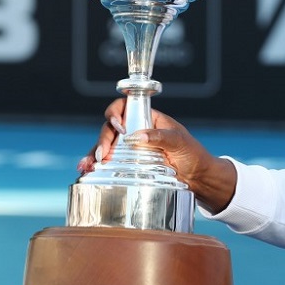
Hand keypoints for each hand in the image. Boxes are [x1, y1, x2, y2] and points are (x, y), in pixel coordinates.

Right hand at [79, 98, 237, 211]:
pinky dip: (95, 165)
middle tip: (103, 154)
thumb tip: (135, 136)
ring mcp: (131, 149)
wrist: (198, 178)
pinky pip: (108, 162)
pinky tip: (86, 170)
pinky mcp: (128, 165)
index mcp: (148, 119)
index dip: (116, 113)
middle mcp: (137, 131)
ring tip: (88, 165)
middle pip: (111, 128)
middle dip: (103, 139)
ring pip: (106, 145)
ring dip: (93, 153)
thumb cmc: (193, 154)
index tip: (120, 127)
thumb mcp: (179, 142)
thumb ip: (160, 137)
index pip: (125, 107)